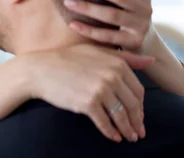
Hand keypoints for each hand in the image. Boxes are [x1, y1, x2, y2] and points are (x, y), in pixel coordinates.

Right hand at [26, 44, 154, 142]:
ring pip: (121, 116)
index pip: (138, 90)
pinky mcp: (88, 103)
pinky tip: (114, 137)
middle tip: (138, 131)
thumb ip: (124, 57)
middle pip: (132, 105)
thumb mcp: (96, 52)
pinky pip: (104, 122)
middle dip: (137, 121)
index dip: (140, 106)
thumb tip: (149, 61)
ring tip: (129, 137)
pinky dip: (111, 132)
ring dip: (127, 129)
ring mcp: (100, 90)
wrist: (39, 70)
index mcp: (117, 64)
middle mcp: (112, 76)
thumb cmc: (65, 60)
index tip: (139, 115)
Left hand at [63, 0, 157, 51]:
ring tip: (67, 1)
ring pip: (112, 16)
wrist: (143, 41)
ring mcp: (140, 26)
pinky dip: (88, 30)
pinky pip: (107, 37)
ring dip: (88, 9)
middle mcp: (145, 7)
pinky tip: (72, 24)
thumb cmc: (129, 10)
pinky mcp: (132, 42)